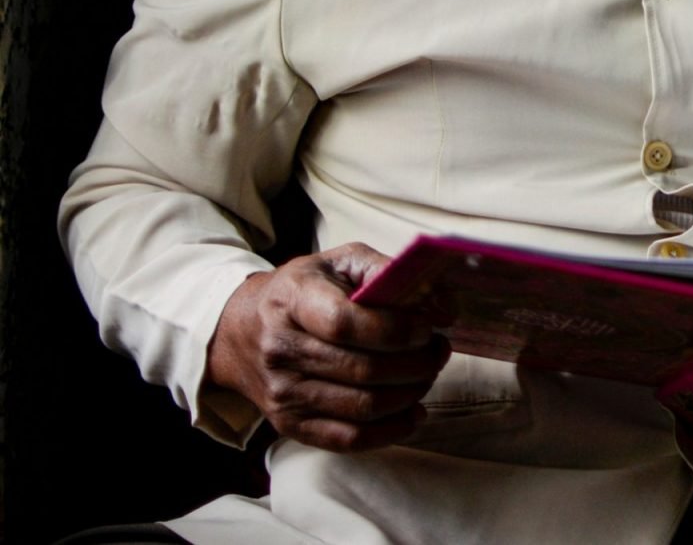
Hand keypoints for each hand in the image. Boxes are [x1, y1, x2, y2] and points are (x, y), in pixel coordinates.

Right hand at [205, 243, 448, 452]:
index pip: (345, 323)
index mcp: (292, 301)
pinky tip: (413, 411)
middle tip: (438, 350)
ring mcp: (283, 393)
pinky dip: (390, 431)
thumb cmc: (304, 291)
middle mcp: (281, 350)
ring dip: (410, 393)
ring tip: (428, 373)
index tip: (428, 327)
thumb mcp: (339, 262)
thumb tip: (442, 306)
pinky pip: (347, 439)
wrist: (241, 331)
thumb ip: (388, 272)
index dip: (396, 330)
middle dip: (416, 363)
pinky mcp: (290, 424)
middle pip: (362, 370)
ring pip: (362, 407)